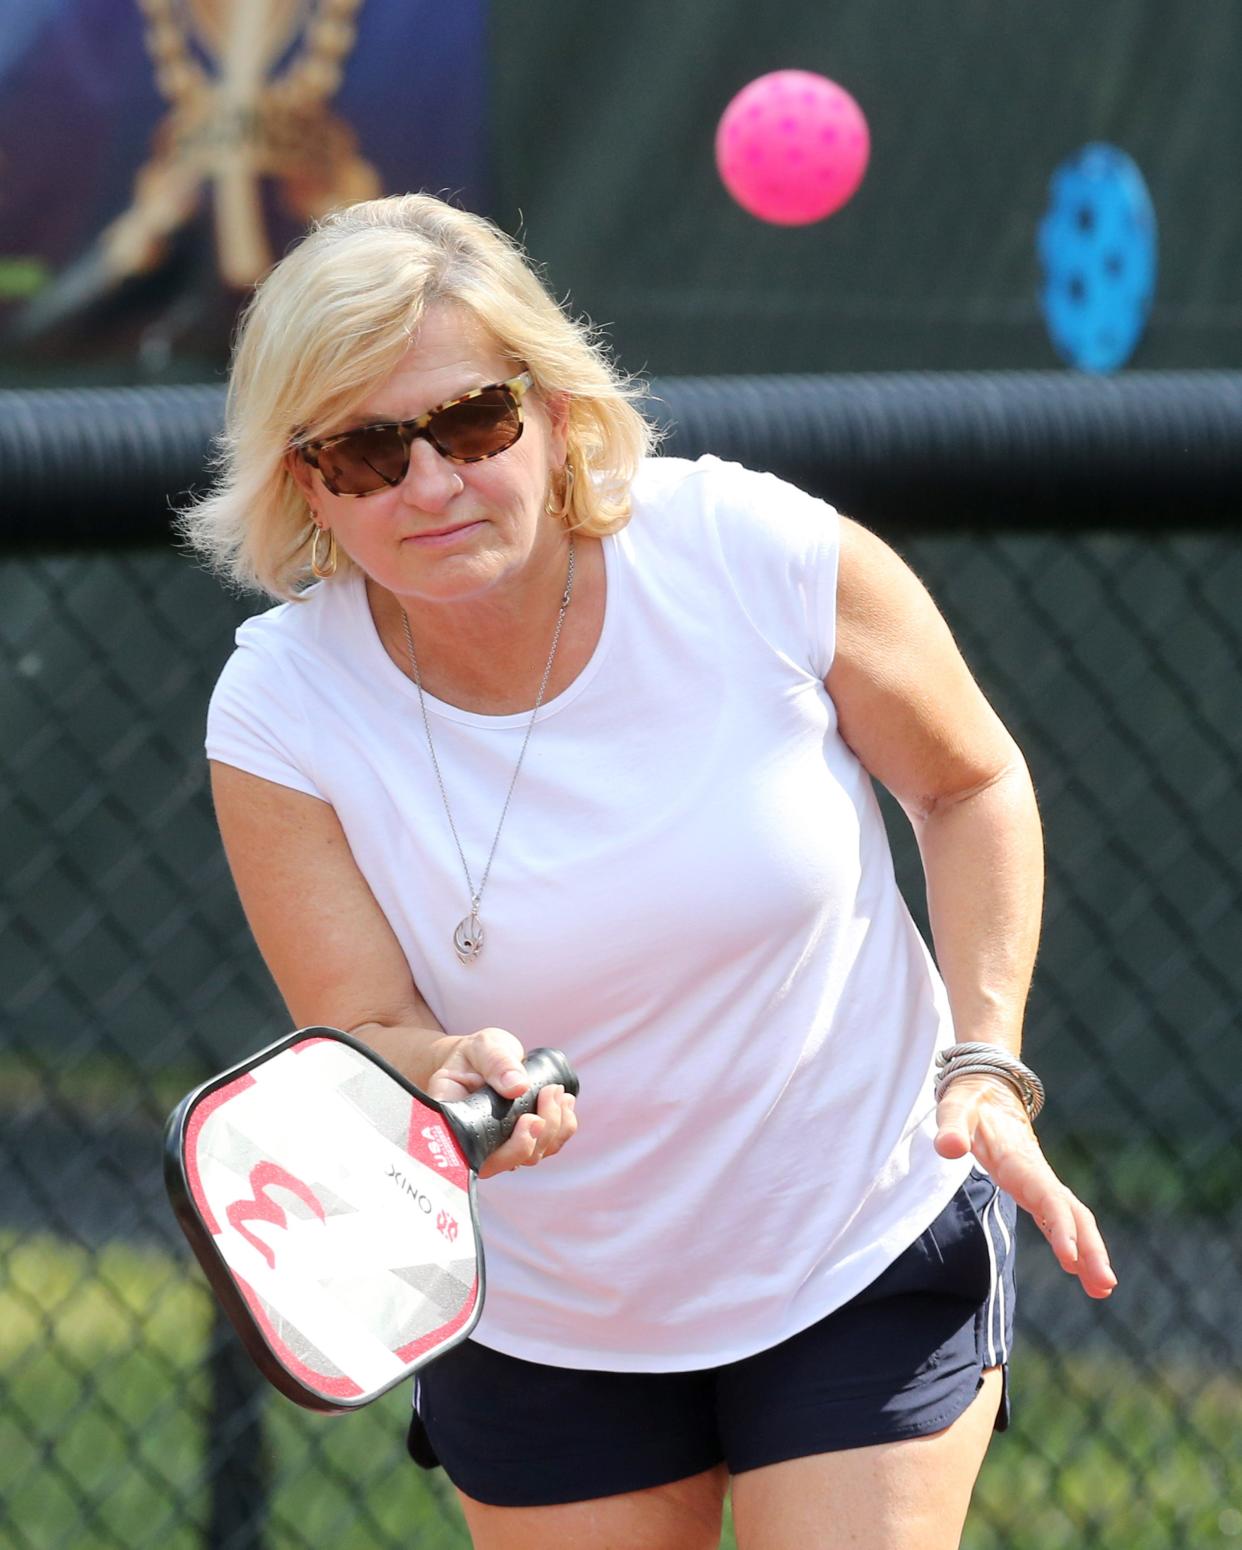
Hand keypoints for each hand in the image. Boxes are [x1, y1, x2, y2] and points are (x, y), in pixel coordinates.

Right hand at [426, 1027, 577, 1179]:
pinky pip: (546, 1146)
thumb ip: (496, 1062)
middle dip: (536, 1134)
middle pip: (506, 1161)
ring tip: (557, 1091)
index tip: (527, 1120)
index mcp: (453, 1123)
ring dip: (554, 1127)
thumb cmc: (475, 1054)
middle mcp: (474, 1142)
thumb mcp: (481, 1047)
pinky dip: (563, 1128)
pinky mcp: (520, 1140)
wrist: (482, 1058)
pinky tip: (565, 1102)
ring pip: (530, 1156)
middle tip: (548, 1094)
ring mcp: (499, 1146)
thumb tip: (518, 1087)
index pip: (472, 1156)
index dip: (503, 1152)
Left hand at [934, 1074, 1116, 1299]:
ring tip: (1102, 1290)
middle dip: (1091, 1248)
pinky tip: (1078, 1269)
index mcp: (1021, 1160)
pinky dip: (1072, 1242)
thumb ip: (950, 1128)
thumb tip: (947, 1148)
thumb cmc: (969, 1101)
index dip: (1061, 1226)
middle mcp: (1037, 1173)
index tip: (1070, 1259)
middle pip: (1073, 1212)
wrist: (986, 1086)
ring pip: (1073, 1217)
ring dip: (1090, 1251)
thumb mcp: (954, 1109)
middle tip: (1105, 1287)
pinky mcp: (1034, 1187)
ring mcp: (1039, 1181)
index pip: (1048, 1196)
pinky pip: (1059, 1217)